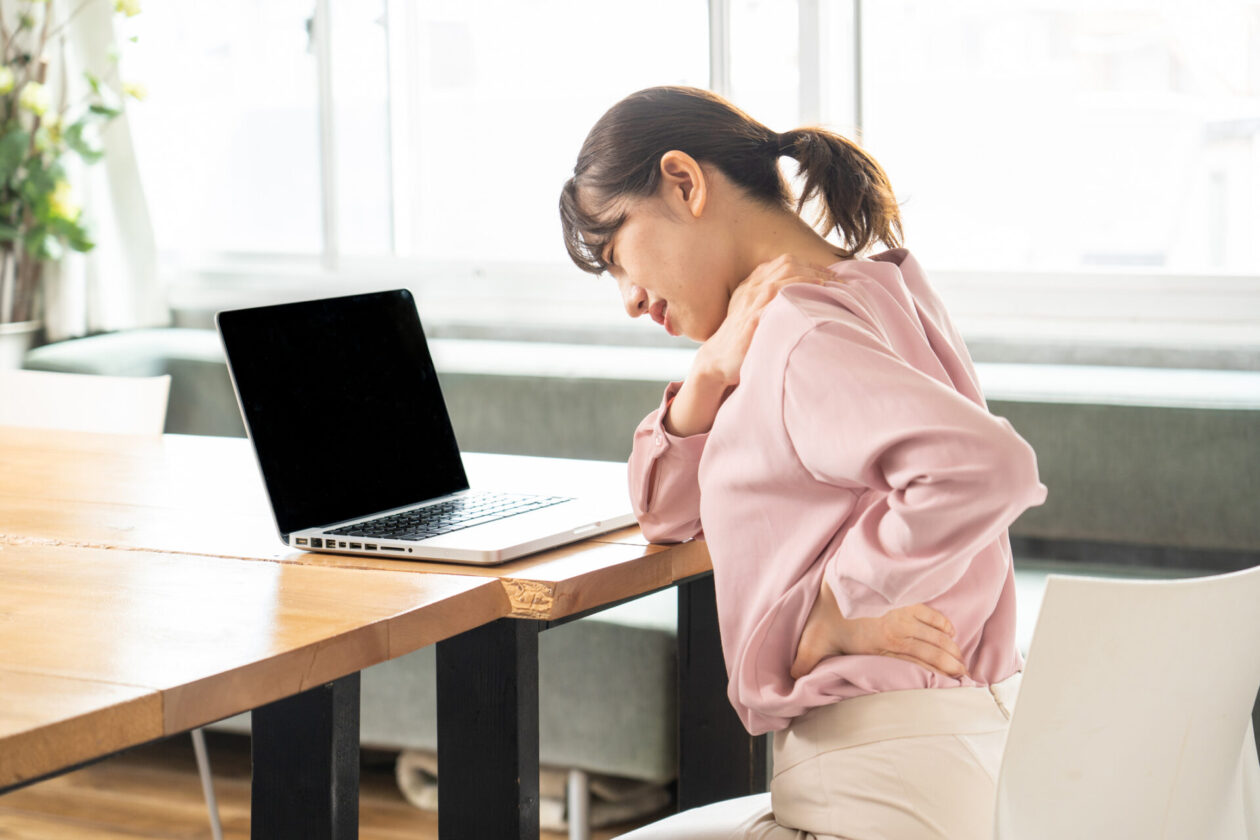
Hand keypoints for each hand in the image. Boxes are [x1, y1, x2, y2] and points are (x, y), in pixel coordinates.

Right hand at [693, 255, 838, 389]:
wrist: (717, 360)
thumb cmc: (740, 338)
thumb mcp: (751, 310)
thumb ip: (770, 298)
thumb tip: (803, 294)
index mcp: (752, 282)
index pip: (786, 261)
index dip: (812, 264)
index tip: (832, 274)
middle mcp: (751, 287)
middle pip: (788, 264)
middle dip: (817, 268)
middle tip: (840, 281)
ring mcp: (751, 302)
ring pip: (784, 278)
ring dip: (812, 278)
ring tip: (833, 286)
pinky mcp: (752, 320)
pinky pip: (776, 301)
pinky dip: (796, 295)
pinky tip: (812, 297)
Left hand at [789, 582, 967, 680]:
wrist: (836, 577)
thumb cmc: (824, 611)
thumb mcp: (812, 641)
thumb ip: (805, 663)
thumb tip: (793, 682)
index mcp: (880, 647)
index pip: (915, 666)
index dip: (934, 676)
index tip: (951, 686)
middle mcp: (897, 633)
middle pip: (931, 652)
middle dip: (950, 665)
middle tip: (965, 676)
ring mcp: (902, 615)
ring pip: (934, 635)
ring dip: (950, 648)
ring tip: (962, 661)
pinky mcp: (903, 600)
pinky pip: (929, 613)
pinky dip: (942, 623)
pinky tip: (951, 631)